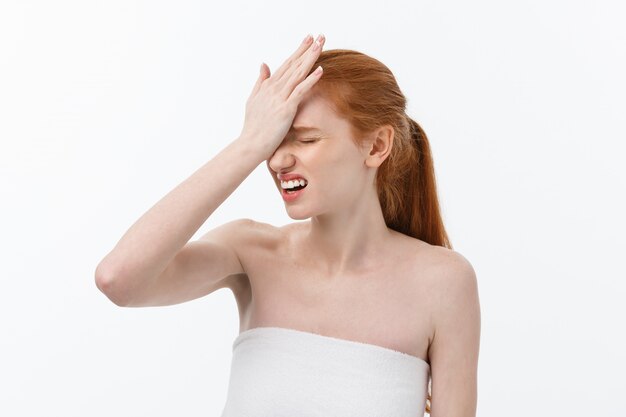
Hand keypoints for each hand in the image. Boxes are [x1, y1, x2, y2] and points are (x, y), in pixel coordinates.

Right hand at [238, 34, 325, 159]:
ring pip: (298, 73)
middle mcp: (274, 88)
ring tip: (321, 45)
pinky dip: (310, 80)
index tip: (308, 40)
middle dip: (307, 49)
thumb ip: (260, 81)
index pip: (287, 64)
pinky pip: (300, 91)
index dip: (299, 51)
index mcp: (268, 86)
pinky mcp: (286, 109)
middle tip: (319, 36)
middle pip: (294, 65)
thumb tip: (264, 64)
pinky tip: (320, 70)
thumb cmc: (253, 126)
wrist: (250, 144)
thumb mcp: (253, 99)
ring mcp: (280, 98)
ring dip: (310, 58)